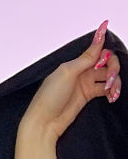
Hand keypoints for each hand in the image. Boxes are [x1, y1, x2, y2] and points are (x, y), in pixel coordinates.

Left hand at [22, 20, 120, 140]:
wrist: (44, 123)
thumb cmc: (48, 98)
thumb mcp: (67, 72)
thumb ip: (87, 56)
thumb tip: (100, 35)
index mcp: (75, 63)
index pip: (98, 51)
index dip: (106, 53)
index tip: (108, 57)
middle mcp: (81, 72)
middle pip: (106, 63)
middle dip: (113, 69)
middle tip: (111, 79)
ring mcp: (85, 84)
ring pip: (108, 77)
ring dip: (115, 82)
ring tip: (112, 92)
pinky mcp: (87, 96)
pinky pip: (105, 90)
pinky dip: (111, 91)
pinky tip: (111, 97)